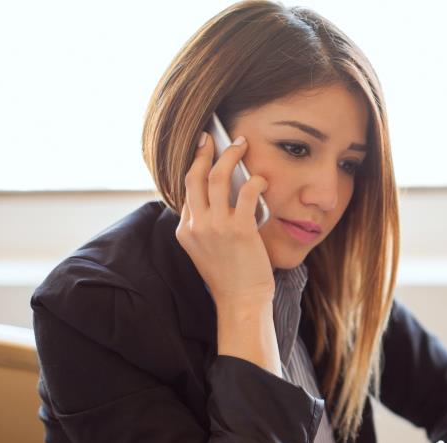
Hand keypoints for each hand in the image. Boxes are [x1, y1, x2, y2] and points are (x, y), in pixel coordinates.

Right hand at [176, 132, 273, 308]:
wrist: (242, 302)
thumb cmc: (231, 278)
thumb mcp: (207, 251)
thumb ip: (207, 226)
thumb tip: (221, 198)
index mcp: (185, 231)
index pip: (186, 190)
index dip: (196, 167)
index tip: (204, 151)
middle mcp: (196, 225)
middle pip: (194, 176)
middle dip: (204, 151)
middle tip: (214, 136)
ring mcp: (216, 227)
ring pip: (217, 177)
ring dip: (230, 156)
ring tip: (242, 144)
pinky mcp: (239, 230)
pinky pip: (247, 192)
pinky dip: (255, 180)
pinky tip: (262, 178)